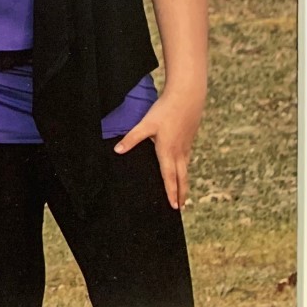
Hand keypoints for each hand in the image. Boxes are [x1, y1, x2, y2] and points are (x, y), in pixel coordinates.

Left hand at [114, 88, 204, 208]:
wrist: (187, 97)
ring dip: (184, 184)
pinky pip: (187, 161)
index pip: (169, 177)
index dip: (171, 192)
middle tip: (181, 208)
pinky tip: (183, 171)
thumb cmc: (165, 110)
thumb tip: (117, 150)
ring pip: (186, 170)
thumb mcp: (145, 124)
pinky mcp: (189, 141)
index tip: (173, 206)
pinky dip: (185, 171)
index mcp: (167, 151)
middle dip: (181, 194)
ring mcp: (186, 147)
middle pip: (181, 178)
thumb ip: (131, 138)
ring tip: (183, 196)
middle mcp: (179, 153)